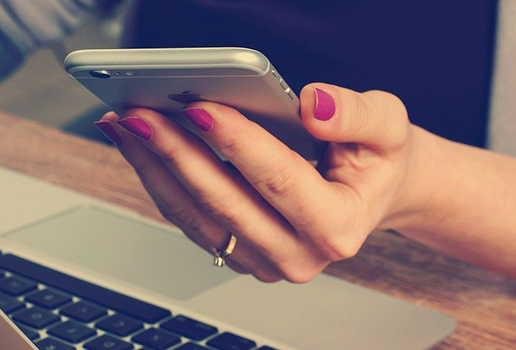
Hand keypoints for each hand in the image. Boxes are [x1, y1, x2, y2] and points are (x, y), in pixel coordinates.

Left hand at [95, 83, 416, 282]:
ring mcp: (263, 260)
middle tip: (140, 114)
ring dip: (155, 168)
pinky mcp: (238, 253)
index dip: (236, 142)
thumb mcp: (388, 127)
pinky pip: (189, 219)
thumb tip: (312, 106)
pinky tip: (140, 146)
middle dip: (176, 153)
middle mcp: (298, 255)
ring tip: (126, 126)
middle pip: (224, 202)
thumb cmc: (376, 161)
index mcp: (338, 226)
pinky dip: (160, 179)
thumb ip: (356, 114)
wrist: (372, 193)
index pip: (278, 180)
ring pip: (195, 216)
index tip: (199, 108)